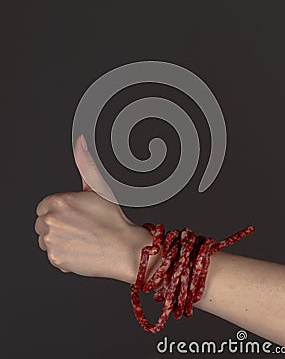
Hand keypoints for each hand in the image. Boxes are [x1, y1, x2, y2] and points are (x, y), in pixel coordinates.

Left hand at [34, 136, 154, 282]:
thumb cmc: (113, 219)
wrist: (125, 249)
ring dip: (60, 240)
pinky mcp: (56, 259)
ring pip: (47, 240)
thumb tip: (80, 142)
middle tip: (80, 227)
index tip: (75, 215)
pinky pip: (54, 256)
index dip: (60, 211)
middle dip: (58, 225)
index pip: (44, 207)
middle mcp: (50, 221)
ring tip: (81, 238)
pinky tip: (81, 250)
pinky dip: (65, 255)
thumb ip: (85, 164)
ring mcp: (52, 242)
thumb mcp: (98, 188)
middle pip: (43, 223)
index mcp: (58, 202)